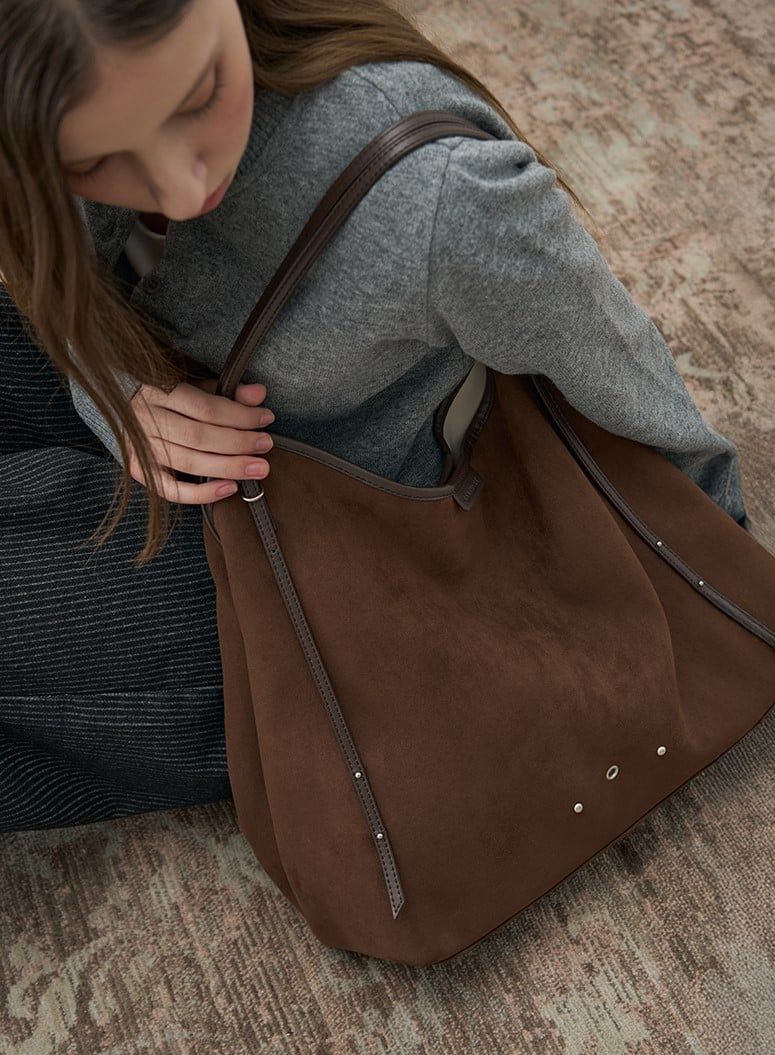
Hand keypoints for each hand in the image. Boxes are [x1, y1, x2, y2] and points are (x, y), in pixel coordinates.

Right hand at [125, 376, 274, 503]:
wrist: (119, 404)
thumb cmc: (163, 392)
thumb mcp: (192, 384)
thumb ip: (226, 390)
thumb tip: (259, 393)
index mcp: (157, 390)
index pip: (206, 408)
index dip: (240, 415)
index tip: (266, 417)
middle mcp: (144, 418)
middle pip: (199, 436)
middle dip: (238, 442)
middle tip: (266, 446)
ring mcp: (139, 447)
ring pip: (188, 462)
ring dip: (228, 467)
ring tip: (258, 468)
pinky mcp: (137, 470)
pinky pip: (170, 489)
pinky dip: (201, 493)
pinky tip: (229, 488)